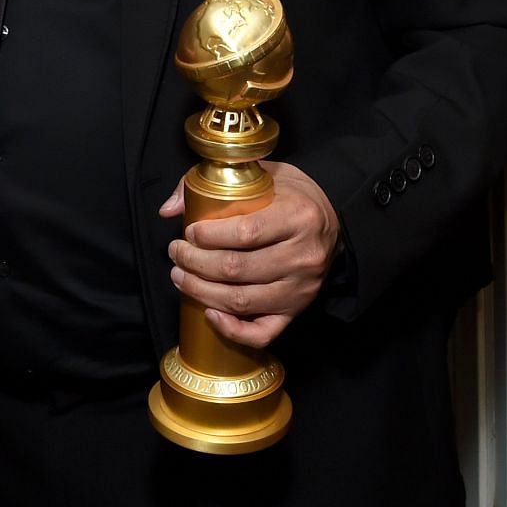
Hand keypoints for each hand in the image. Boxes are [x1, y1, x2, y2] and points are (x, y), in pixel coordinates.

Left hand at [160, 161, 340, 346]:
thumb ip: (214, 183)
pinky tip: (210, 313)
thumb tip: (169, 209)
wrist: (336, 224)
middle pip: (236, 269)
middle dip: (194, 263)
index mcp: (297, 217)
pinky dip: (232, 329)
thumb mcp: (263, 174)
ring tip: (180, 276)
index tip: (188, 231)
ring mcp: (301, 288)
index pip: (246, 232)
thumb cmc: (293, 196)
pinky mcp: (297, 310)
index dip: (209, 236)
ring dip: (201, 292)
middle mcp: (302, 257)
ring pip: (242, 301)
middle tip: (175, 253)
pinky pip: (263, 332)